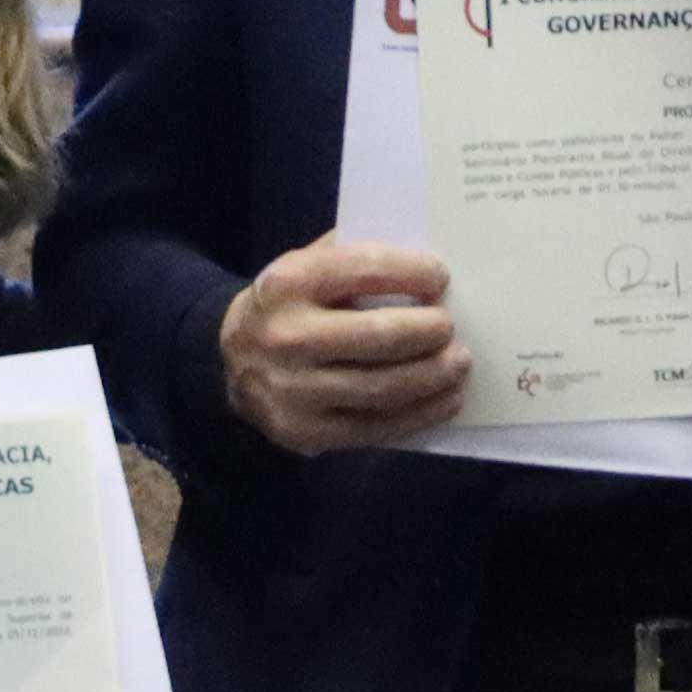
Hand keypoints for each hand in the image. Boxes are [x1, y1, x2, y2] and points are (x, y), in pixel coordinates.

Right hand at [221, 234, 464, 456]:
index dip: (411, 272)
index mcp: (288, 283)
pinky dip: (420, 414)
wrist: (232, 362)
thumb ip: (354, 258)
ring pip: (383, 388)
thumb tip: (427, 270)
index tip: (441, 278)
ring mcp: (295, 391)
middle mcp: (286, 337)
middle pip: (379, 336)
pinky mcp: (306, 433)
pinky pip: (376, 427)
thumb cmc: (289, 306)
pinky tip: (445, 400)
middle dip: (428, 332)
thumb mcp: (305, 266)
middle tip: (452, 328)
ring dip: (433, 376)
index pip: (363, 269)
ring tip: (460, 364)